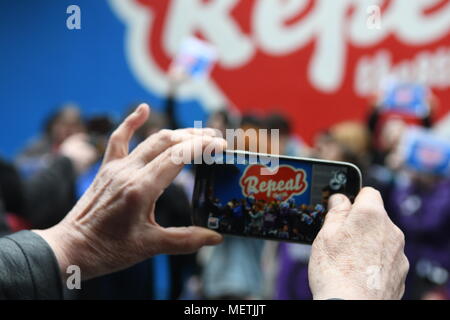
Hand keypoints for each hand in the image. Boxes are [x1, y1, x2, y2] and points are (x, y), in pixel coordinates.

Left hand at [35, 103, 225, 279]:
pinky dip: (131, 122)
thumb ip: (186, 240)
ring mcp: (116, 167)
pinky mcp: (107, 168)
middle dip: (195, 137)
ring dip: (176, 133)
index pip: (178, 156)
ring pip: (150, 140)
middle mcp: (129, 172)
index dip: (202, 147)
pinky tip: (142, 109)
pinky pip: (118, 139)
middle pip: (168, 142)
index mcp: (141, 189)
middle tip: (216, 139)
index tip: (221, 145)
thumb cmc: (109, 250)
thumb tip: (215, 237)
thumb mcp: (150, 247)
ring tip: (197, 134)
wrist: (71, 248)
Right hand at [309, 187, 408, 299]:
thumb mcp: (325, 235)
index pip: (367, 192)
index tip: (342, 210)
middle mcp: (390, 230)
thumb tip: (340, 198)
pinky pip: (387, 258)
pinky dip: (375, 261)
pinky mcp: (401, 272)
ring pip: (381, 238)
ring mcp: (398, 252)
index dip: (353, 199)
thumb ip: (335, 212)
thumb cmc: (334, 271)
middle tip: (340, 239)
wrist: (351, 307)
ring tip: (348, 260)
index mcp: (370, 215)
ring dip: (368, 242)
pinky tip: (359, 273)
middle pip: (375, 217)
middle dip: (359, 223)